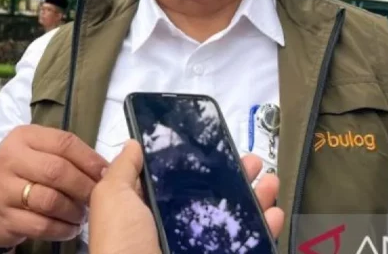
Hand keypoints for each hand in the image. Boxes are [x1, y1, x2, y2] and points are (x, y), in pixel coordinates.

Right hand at [0, 125, 108, 248]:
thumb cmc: (20, 176)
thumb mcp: (37, 154)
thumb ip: (66, 155)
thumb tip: (108, 167)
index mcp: (23, 137)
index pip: (64, 143)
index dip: (90, 159)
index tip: (107, 173)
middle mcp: (10, 159)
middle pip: (58, 171)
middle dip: (84, 186)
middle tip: (97, 198)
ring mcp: (3, 189)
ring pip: (51, 200)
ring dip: (74, 210)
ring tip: (83, 215)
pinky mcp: (4, 218)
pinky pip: (42, 225)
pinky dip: (62, 229)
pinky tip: (70, 228)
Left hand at [88, 140, 284, 253]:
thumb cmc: (123, 241)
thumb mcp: (112, 196)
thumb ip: (124, 168)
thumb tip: (135, 143)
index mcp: (149, 210)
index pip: (179, 181)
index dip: (198, 163)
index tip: (218, 146)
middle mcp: (176, 228)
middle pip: (212, 198)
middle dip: (236, 177)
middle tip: (255, 162)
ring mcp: (200, 248)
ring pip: (234, 220)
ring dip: (257, 198)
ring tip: (271, 181)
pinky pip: (247, 245)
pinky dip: (266, 230)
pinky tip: (276, 214)